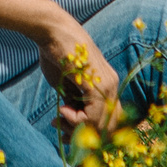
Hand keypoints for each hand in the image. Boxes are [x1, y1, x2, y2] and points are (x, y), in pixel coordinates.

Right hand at [42, 21, 124, 136]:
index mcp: (107, 84)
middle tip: (60, 128)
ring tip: (58, 119)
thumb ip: (75, 102)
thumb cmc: (57, 53)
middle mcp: (112, 85)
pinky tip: (61, 110)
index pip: (108, 118)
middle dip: (83, 135)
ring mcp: (107, 85)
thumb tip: (75, 123)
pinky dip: (75, 120)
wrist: (54, 31)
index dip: (88, 130)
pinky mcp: (97, 86)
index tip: (63, 126)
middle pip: (108, 126)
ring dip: (75, 128)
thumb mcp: (67, 84)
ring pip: (100, 125)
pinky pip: (92, 117)